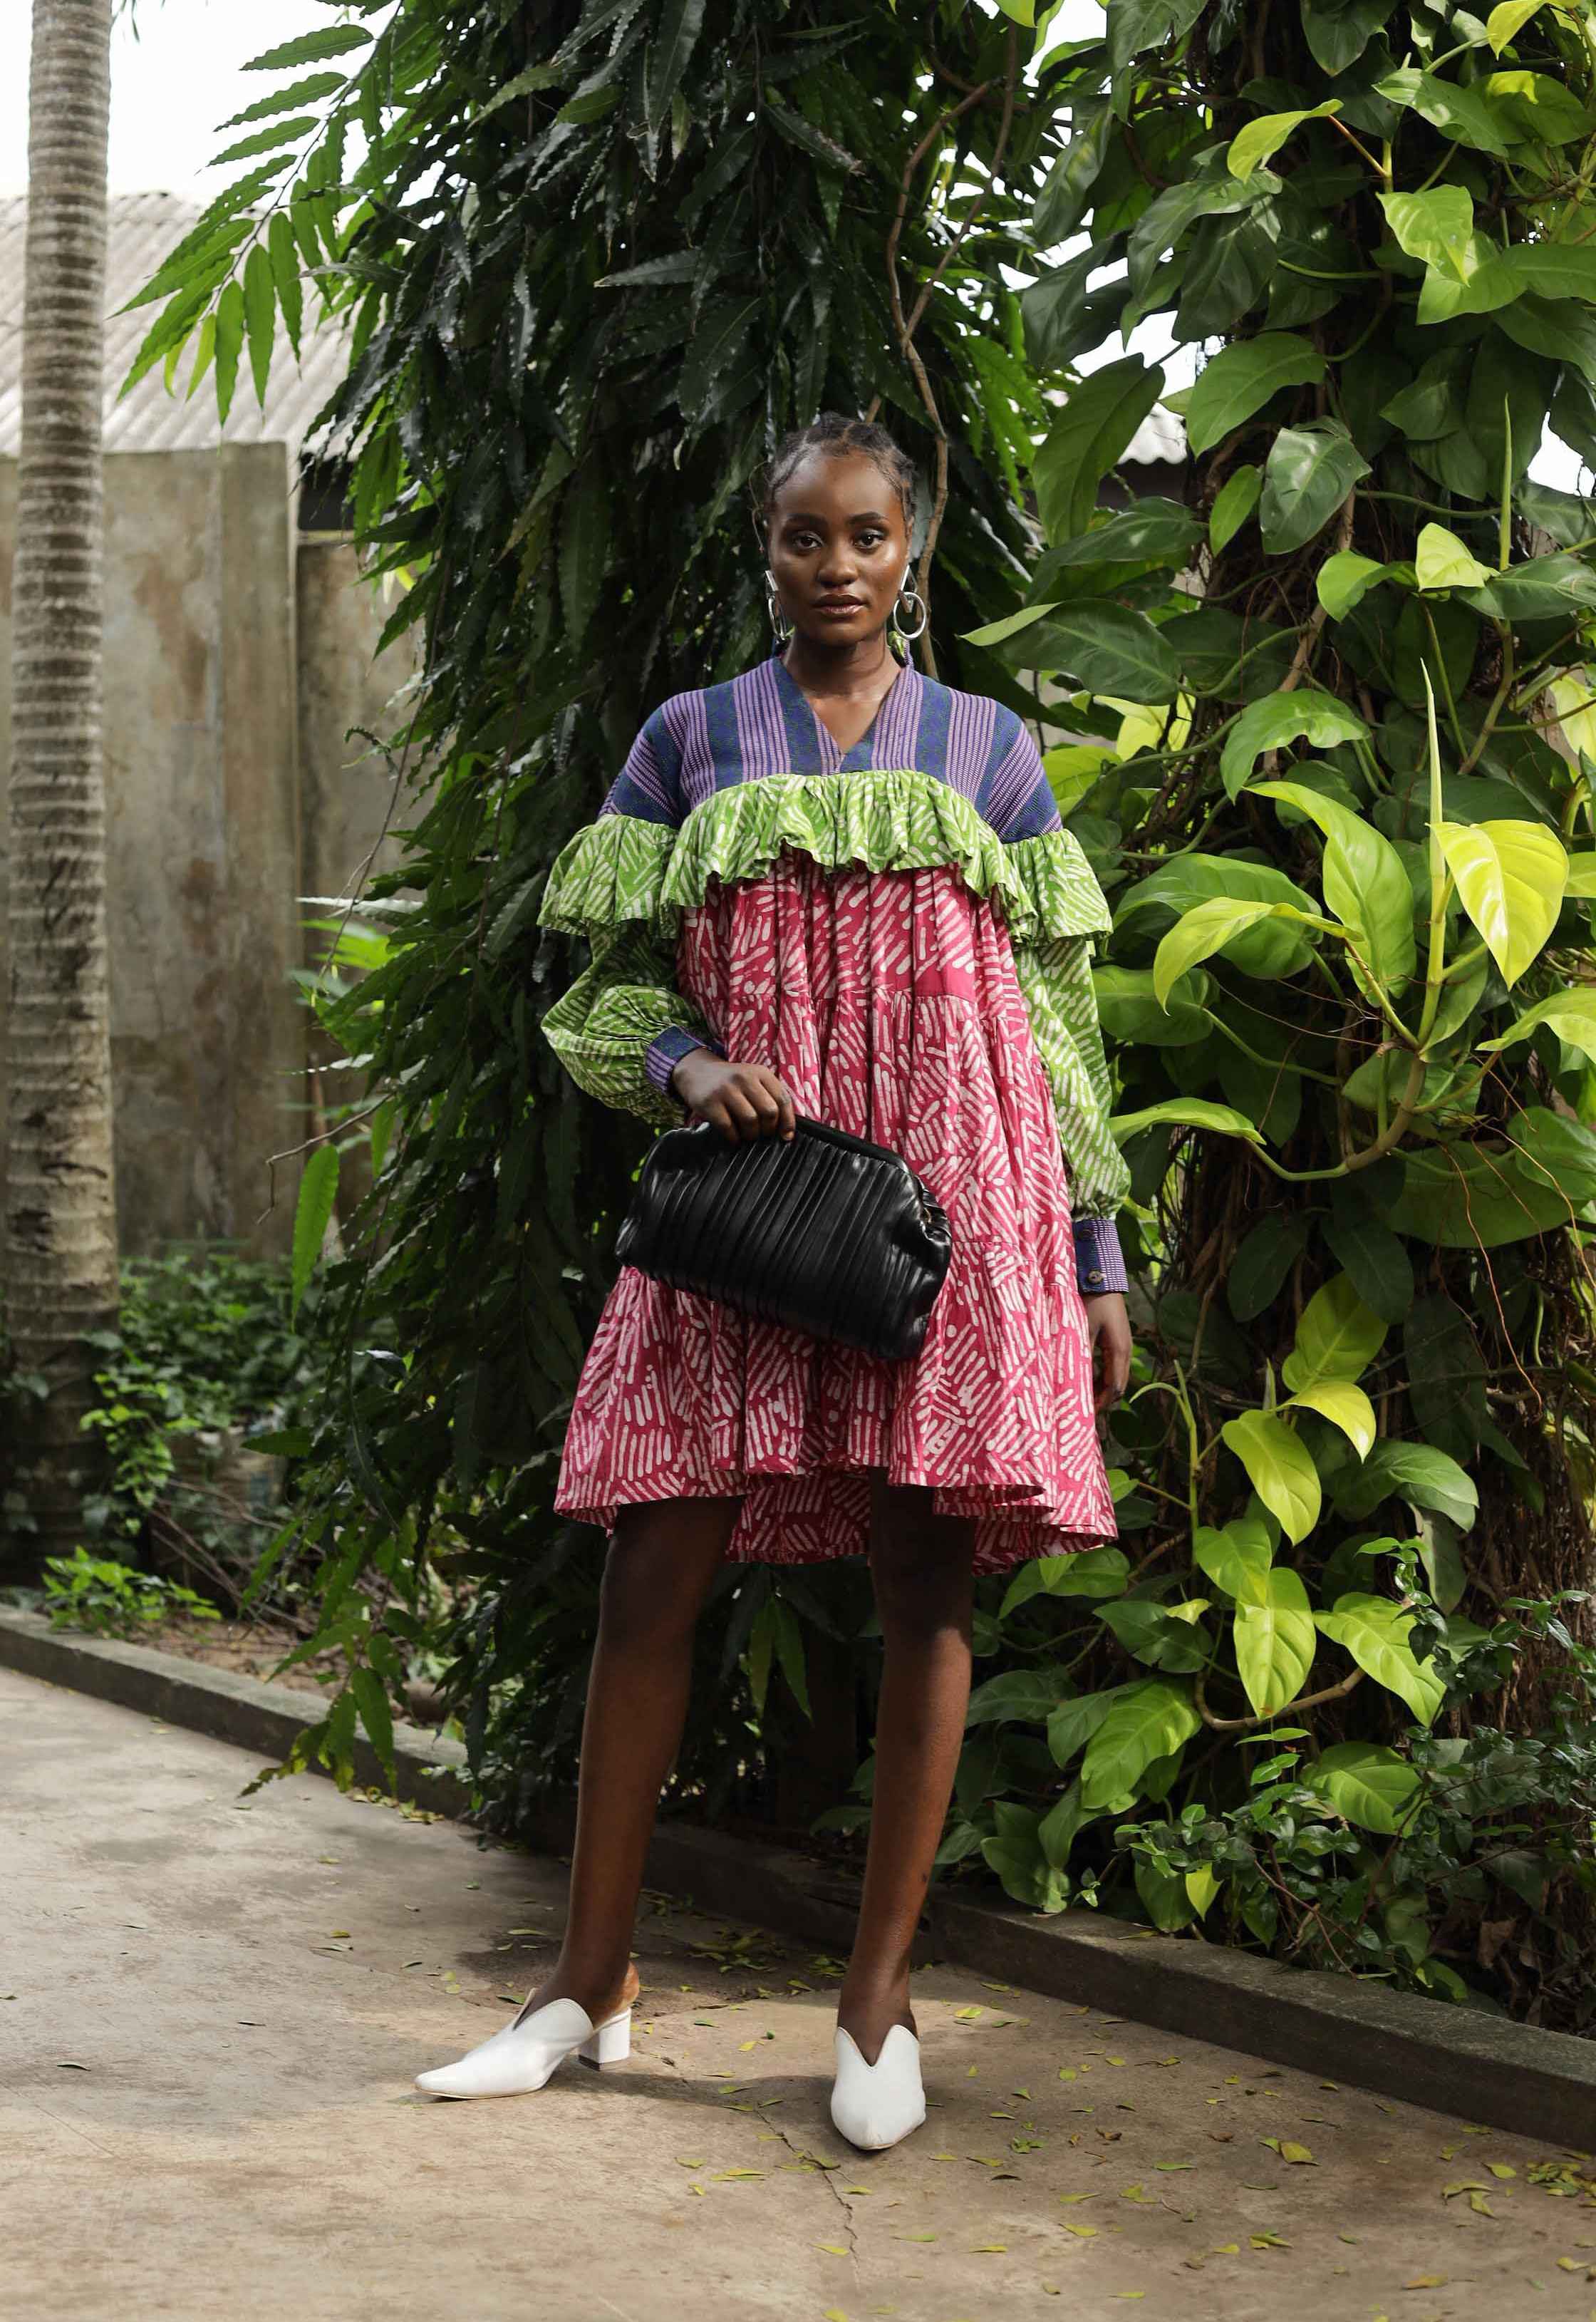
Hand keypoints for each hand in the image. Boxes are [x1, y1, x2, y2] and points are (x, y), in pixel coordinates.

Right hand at [670, 1050, 796, 1143]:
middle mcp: (744, 1078)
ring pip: (751, 1119)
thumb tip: (786, 1130)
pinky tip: (734, 1137)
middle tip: (762, 1134)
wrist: (697, 1072)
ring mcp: (726, 1089)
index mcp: (760, 1073)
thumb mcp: (753, 1080)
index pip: (783, 1099)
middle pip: (769, 1110)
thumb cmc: (731, 1083)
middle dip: (769, 1129)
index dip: (788, 1121)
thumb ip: (770, 1097)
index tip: (786, 1135)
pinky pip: (728, 1126)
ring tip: (748, 1136)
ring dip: (752, 1134)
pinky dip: (734, 1137)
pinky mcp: (710, 1101)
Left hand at [1083, 1291, 1131, 1419]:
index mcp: (1118, 1351)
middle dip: (1102, 1399)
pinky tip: (1087, 1377)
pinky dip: (1102, 1375)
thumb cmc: (1092, 1302)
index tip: (1086, 1413)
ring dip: (1102, 1387)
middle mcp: (1125, 1352)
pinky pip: (1112, 1365)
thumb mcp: (1083, 1329)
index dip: (1102, 1403)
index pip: (1115, 1388)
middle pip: (1118, 1385)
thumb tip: (1073, 1379)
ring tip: (1083, 1396)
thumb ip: (1081, 1354)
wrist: (1102, 1278)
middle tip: (1083, 1408)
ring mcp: (1123, 1346)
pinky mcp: (1118, 1340)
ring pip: (1116, 1376)